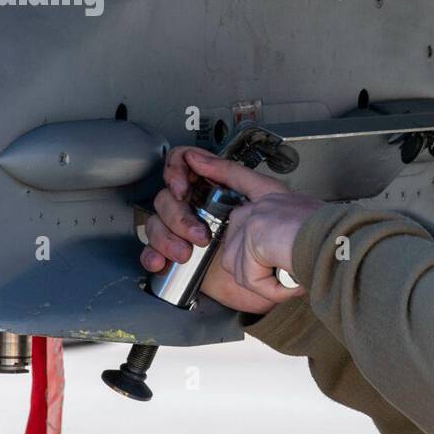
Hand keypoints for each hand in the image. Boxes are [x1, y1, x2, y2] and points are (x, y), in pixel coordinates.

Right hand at [140, 146, 323, 314]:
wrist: (281, 277)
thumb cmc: (277, 237)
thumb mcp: (264, 195)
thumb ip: (232, 173)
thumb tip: (197, 157)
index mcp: (211, 190)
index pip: (179, 167)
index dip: (174, 172)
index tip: (182, 188)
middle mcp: (195, 209)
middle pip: (165, 199)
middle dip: (178, 217)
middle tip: (201, 235)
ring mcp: (185, 234)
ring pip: (155, 225)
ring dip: (166, 239)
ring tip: (186, 254)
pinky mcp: (180, 259)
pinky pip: (152, 253)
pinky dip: (152, 256)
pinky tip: (161, 262)